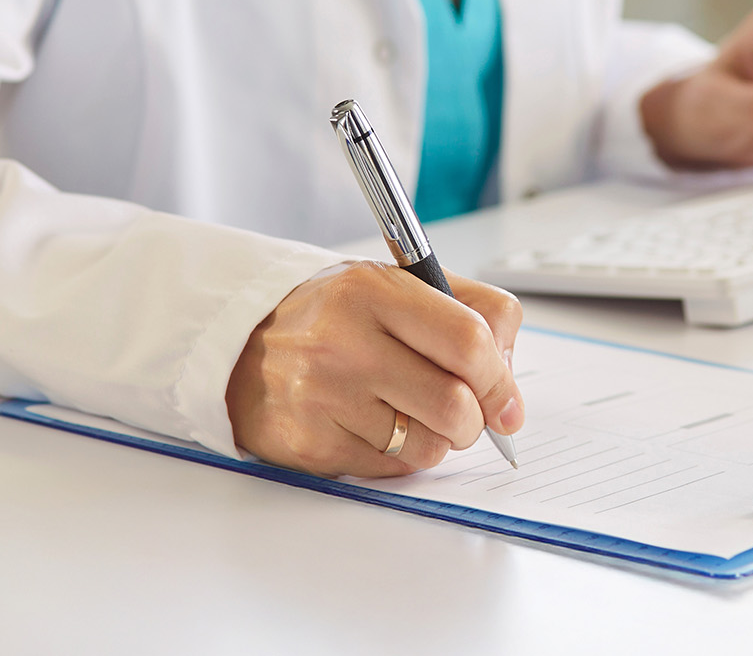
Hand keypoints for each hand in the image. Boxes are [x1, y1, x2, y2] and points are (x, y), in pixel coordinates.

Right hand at [226, 262, 524, 476]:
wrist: (242, 343)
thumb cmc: (334, 316)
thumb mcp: (397, 284)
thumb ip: (469, 309)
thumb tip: (509, 378)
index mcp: (371, 291)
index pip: (467, 341)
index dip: (501, 378)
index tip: (508, 400)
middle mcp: (342, 342)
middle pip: (454, 403)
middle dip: (475, 419)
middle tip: (467, 414)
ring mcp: (321, 396)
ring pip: (427, 445)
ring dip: (437, 439)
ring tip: (413, 414)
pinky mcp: (309, 443)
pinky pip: (391, 468)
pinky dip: (400, 455)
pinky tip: (377, 427)